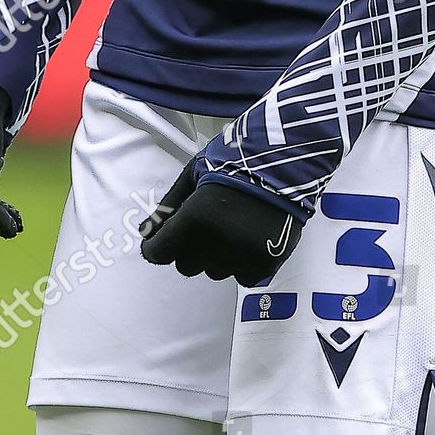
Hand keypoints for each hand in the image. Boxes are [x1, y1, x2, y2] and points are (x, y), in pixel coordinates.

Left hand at [139, 162, 301, 283]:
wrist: (288, 158)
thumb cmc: (237, 159)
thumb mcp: (195, 172)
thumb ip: (168, 205)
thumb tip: (145, 232)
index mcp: (196, 217)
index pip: (160, 253)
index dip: (157, 246)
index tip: (162, 241)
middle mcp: (218, 242)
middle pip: (186, 266)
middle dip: (190, 248)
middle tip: (207, 223)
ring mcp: (243, 255)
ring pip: (214, 272)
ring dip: (216, 256)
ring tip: (233, 225)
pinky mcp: (267, 263)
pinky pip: (242, 276)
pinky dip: (243, 261)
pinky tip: (250, 235)